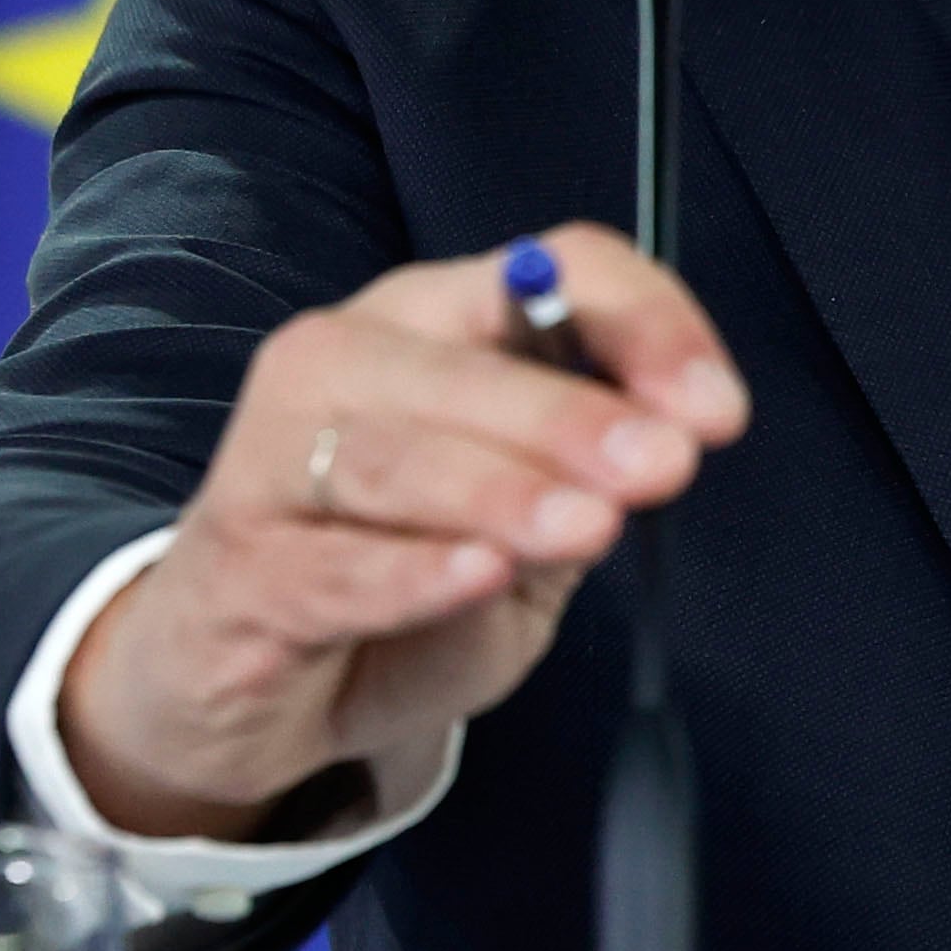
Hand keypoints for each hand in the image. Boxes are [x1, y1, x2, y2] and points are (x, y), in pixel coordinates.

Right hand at [57, 225, 748, 840]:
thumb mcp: (519, 529)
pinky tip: (477, 574)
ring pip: (394, 456)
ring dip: (502, 489)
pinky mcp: (238, 568)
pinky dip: (410, 570)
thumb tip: (674, 440)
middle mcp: (342, 361)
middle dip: (575, 416)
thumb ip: (586, 481)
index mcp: (431, 321)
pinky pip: (329, 565)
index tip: (717, 408)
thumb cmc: (392, 577)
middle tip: (664, 465)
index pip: (548, 271)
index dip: (642, 324)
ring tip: (590, 527)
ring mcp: (272, 459)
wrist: (234, 679)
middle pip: (465, 363)